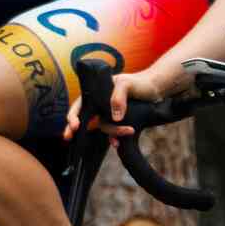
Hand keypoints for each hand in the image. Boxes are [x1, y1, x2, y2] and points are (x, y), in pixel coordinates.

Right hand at [64, 63, 179, 139]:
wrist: (156, 88)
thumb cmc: (139, 82)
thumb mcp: (126, 84)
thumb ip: (117, 98)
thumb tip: (115, 118)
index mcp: (97, 93)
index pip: (79, 105)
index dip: (73, 115)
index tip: (74, 125)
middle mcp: (100, 104)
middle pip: (84, 118)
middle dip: (75, 129)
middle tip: (68, 138)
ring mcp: (109, 113)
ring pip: (102, 127)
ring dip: (111, 133)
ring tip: (125, 134)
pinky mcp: (119, 121)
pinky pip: (113, 132)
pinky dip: (114, 138)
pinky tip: (117, 143)